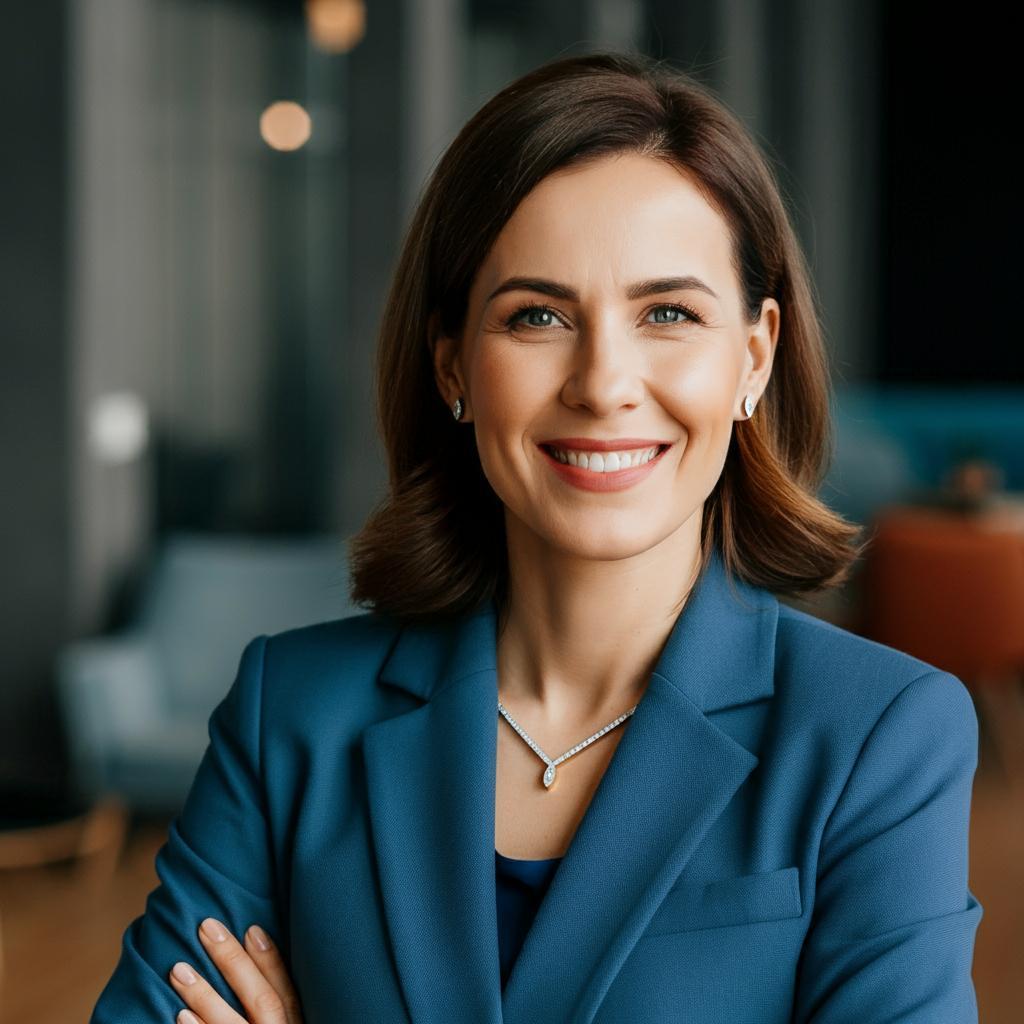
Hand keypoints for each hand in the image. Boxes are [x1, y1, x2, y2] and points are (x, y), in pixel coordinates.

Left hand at [167, 917, 302, 1023]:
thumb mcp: (280, 1023)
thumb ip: (273, 1004)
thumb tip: (253, 951)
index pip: (287, 990)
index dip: (271, 960)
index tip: (251, 928)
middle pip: (262, 1000)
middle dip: (234, 962)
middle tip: (207, 928)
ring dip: (204, 995)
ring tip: (178, 969)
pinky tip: (179, 1014)